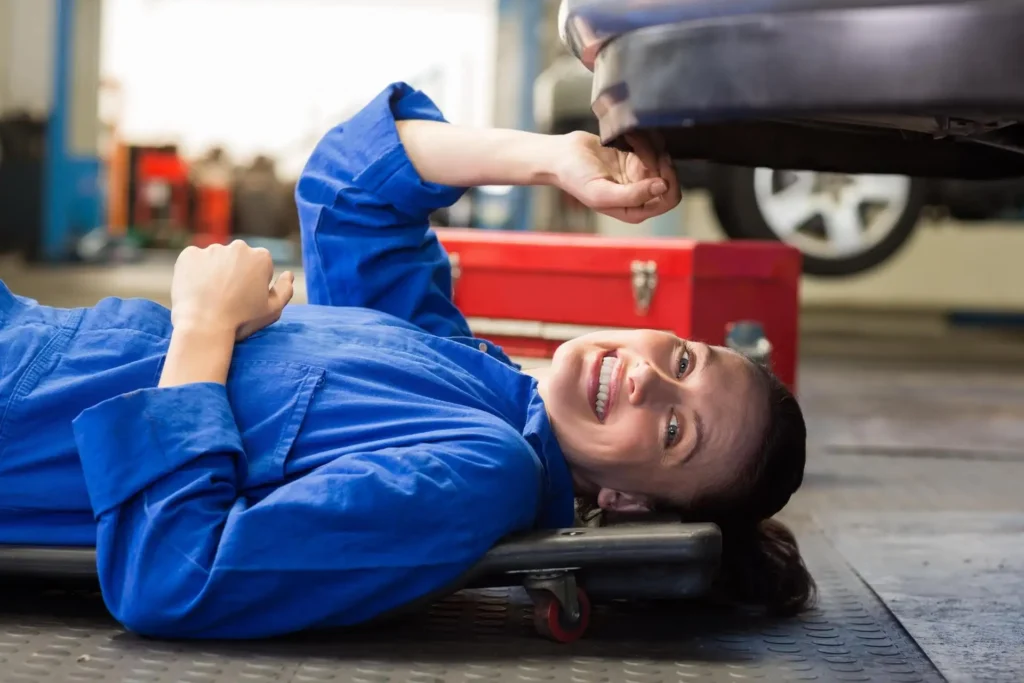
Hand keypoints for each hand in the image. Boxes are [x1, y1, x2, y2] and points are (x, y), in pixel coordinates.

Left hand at [170, 240, 294, 340]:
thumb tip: (288, 274)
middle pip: (238, 258)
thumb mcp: (273, 310)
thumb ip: (285, 290)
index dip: (254, 284)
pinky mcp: (189, 254)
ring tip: (209, 296)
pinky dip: (194, 271)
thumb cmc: (241, 321)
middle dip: (234, 272)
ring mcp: (212, 249)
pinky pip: (194, 260)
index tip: (246, 299)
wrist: (203, 326)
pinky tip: (196, 289)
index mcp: (261, 257)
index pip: (260, 266)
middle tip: (227, 297)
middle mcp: (238, 247)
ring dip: (214, 271)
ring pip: (215, 259)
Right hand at [553, 131, 681, 223]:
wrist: (560, 155)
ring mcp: (639, 174)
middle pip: (669, 177)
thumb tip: (662, 187)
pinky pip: (653, 146)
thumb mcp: (601, 193)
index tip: (657, 164)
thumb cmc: (575, 178)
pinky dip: (645, 138)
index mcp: (634, 209)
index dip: (668, 182)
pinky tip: (629, 136)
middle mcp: (640, 194)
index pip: (667, 200)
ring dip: (650, 146)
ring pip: (662, 159)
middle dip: (659, 161)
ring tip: (630, 139)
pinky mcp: (635, 156)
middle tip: (642, 148)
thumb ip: (632, 196)